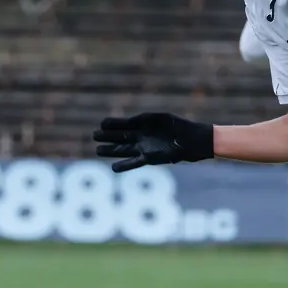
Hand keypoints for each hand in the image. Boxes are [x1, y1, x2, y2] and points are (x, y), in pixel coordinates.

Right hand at [93, 112, 213, 172]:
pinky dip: (125, 165)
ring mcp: (144, 148)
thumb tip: (129, 122)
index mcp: (142, 124)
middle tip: (94, 136)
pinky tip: (114, 168)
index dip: (112, 124)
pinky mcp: (150, 158)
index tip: (102, 123)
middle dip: (107, 137)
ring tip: (97, 150)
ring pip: (124, 149)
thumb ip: (143, 121)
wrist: (193, 140)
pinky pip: (134, 162)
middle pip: (120, 137)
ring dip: (111, 150)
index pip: (123, 124)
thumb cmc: (178, 126)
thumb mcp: (160, 119)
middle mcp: (141, 137)